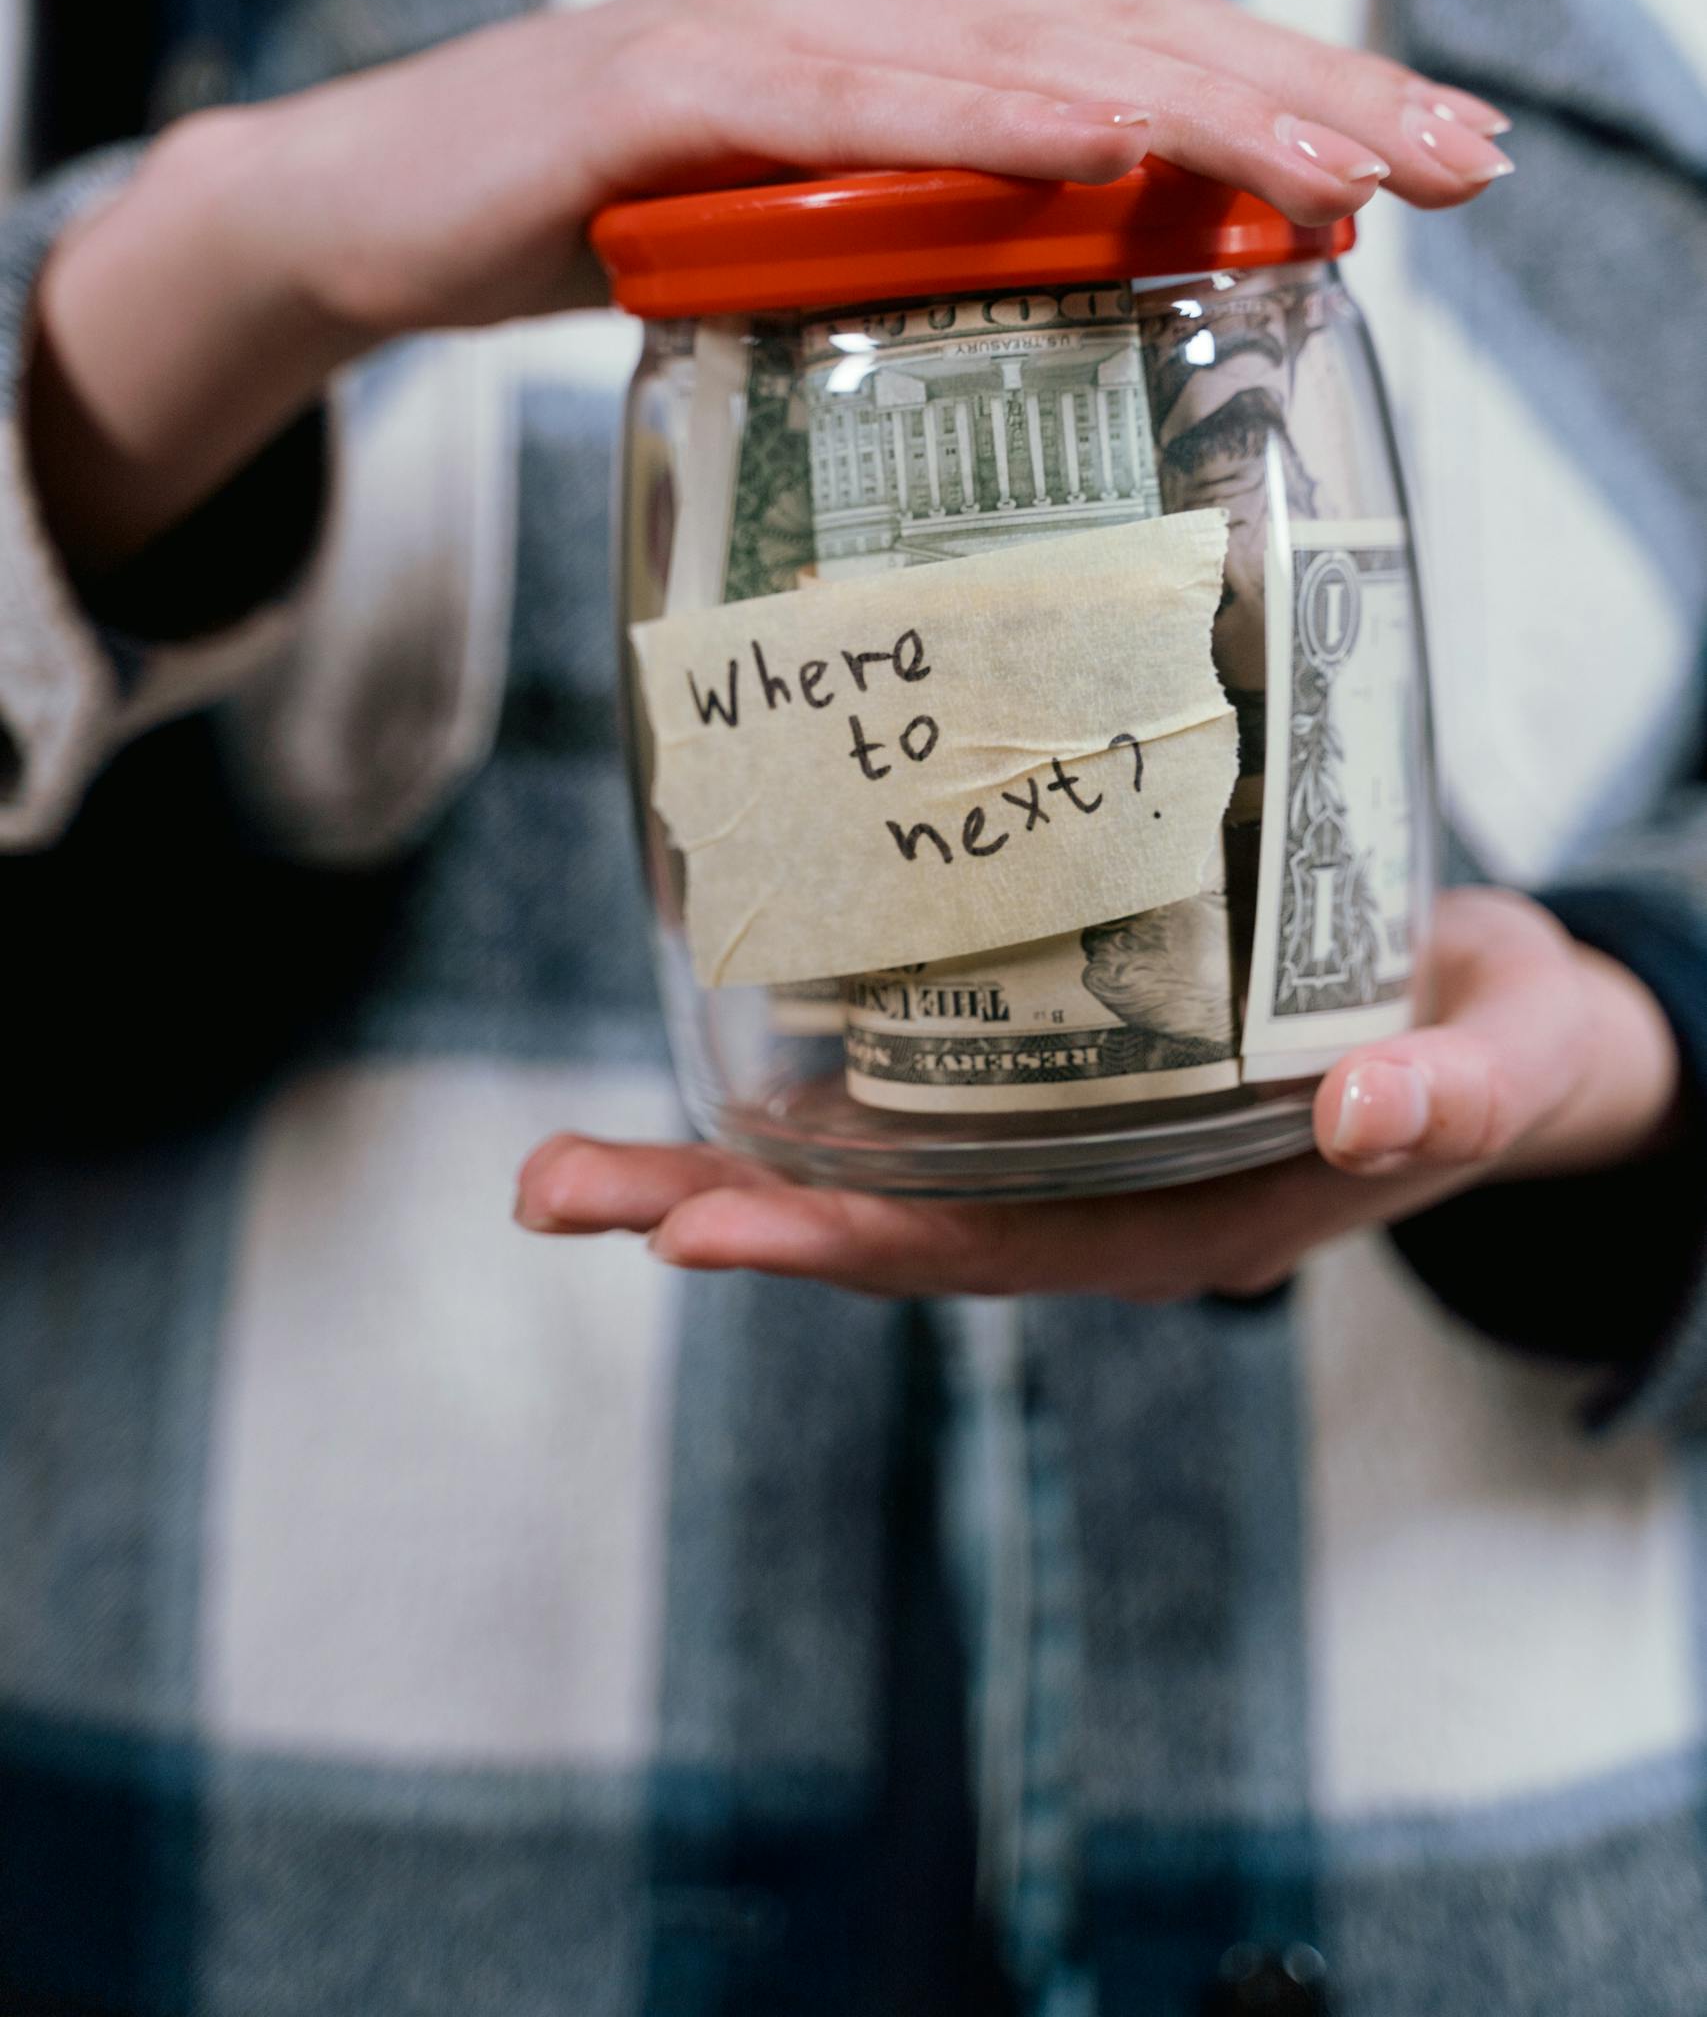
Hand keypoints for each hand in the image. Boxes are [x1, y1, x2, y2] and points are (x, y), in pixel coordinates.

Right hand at [32, 0, 1510, 573]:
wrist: (396, 207)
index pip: (1147, 40)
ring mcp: (772, 16)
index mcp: (924, 10)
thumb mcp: (836, 232)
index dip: (1303, 86)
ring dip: (1188, 102)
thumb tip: (1134, 262)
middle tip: (1451, 156)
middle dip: (1302, 91)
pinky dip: (978, 117)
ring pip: (1017, 50)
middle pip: (1123, 25)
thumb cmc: (634, 224)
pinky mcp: (671, 82)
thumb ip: (965, 222)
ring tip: (1330, 161)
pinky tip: (1095, 140)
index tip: (1444, 153)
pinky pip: (852, 97)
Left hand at [514, 892, 1680, 1300]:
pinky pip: (917, 1075)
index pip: (987, 1251)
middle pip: (883, 1219)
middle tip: (554, 1189)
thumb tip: (1364, 1118)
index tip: (707, 1228)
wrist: (1498, 1013)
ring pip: (874, 1159)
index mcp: (1180, 1223)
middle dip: (720, 1212)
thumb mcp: (1503, 1072)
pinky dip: (803, 1066)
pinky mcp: (1063, 1053)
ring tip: (561, 1158)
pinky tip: (702, 1033)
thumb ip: (1448, 1100)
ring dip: (720, 1157)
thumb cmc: (1498, 1051)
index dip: (847, 1242)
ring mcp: (1064, 1132)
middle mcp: (1093, 1193)